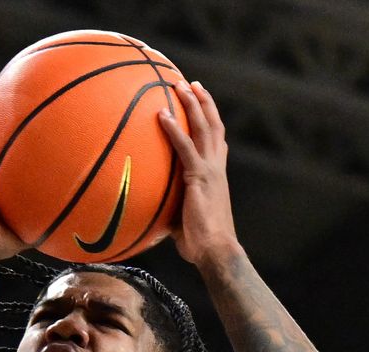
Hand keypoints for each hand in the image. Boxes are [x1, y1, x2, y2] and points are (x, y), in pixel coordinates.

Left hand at [158, 81, 241, 269]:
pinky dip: (173, 128)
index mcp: (217, 175)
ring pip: (203, 127)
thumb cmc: (200, 244)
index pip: (217, 142)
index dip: (211, 121)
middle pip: (213, 125)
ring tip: (179, 84)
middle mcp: (217, 167)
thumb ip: (172, 209)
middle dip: (203, 102)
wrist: (215, 250)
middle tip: (191, 84)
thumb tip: (151, 212)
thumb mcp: (184, 220)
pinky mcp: (198, 177)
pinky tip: (161, 114)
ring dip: (191, 104)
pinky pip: (184, 146)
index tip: (203, 104)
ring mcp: (210, 170)